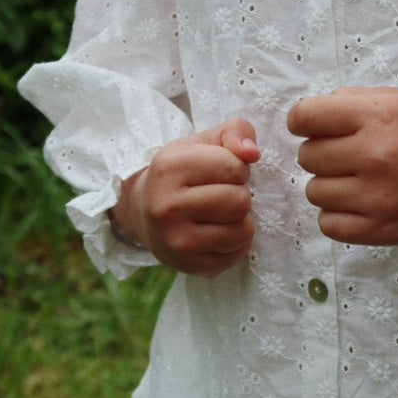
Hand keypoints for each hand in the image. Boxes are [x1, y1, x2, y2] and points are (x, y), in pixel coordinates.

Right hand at [111, 119, 260, 276]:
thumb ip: (236, 132)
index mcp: (169, 167)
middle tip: (220, 194)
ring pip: (243, 230)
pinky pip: (237, 254)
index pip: (235, 167)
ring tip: (220, 214)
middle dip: (239, 195)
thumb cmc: (185, 171)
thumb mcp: (206, 141)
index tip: (218, 172)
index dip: (236, 168)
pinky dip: (235, 244)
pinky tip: (216, 233)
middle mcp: (167, 206)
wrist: (145, 212)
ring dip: (240, 220)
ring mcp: (176, 241)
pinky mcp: (190, 266)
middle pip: (240, 201)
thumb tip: (252, 153)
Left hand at [287, 87, 397, 245]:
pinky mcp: (380, 229)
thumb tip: (306, 117)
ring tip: (357, 181)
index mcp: (377, 116)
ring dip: (329, 186)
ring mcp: (376, 196)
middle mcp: (374, 155)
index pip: (304, 116)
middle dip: (321, 154)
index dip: (301, 122)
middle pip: (306, 156)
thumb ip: (351, 100)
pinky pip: (327, 224)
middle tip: (349, 156)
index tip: (312, 128)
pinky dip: (337, 215)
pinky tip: (359, 204)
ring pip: (313, 191)